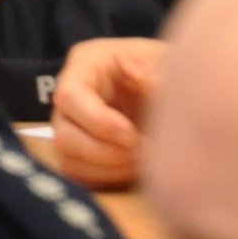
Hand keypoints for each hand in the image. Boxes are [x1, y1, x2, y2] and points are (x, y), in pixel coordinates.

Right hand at [50, 37, 166, 190]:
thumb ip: (158, 75)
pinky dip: (110, 177)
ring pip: (69, 160)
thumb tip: (151, 86)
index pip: (70, 96)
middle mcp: (71, 98)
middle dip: (106, 151)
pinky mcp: (80, 153)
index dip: (99, 121)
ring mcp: (72, 127)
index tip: (133, 135)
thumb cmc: (163, 66)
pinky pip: (81, 176)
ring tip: (144, 158)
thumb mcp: (164, 61)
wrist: (173, 87)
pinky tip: (136, 166)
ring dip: (110, 167)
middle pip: (63, 135)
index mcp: (85, 64)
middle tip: (143, 150)